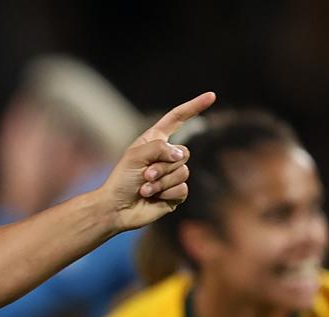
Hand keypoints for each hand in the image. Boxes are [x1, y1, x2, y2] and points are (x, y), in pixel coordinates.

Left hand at [96, 91, 215, 232]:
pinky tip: (153, 198)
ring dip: (161, 182)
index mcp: (155, 140)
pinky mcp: (175, 193)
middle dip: (163, 166)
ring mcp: (172, 175)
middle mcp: (166, 155)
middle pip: (184, 153)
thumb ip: (160, 148)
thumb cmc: (121, 180)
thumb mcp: (136, 155)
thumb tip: (181, 156)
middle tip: (145, 175)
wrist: (116, 208)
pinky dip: (166, 193)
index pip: (178, 118)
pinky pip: (182, 188)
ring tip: (144, 188)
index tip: (211, 96)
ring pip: (183, 172)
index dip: (194, 107)